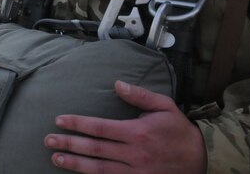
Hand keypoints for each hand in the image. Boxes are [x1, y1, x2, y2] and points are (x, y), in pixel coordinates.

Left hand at [44, 80, 206, 173]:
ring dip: (75, 165)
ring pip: (99, 169)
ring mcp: (136, 173)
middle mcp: (134, 155)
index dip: (77, 124)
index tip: (59, 121)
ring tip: (56, 159)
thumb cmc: (179, 131)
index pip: (99, 127)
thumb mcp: (164, 106)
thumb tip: (117, 84)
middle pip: (94, 149)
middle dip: (69, 145)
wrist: (202, 160)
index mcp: (137, 133)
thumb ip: (139, 95)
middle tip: (48, 141)